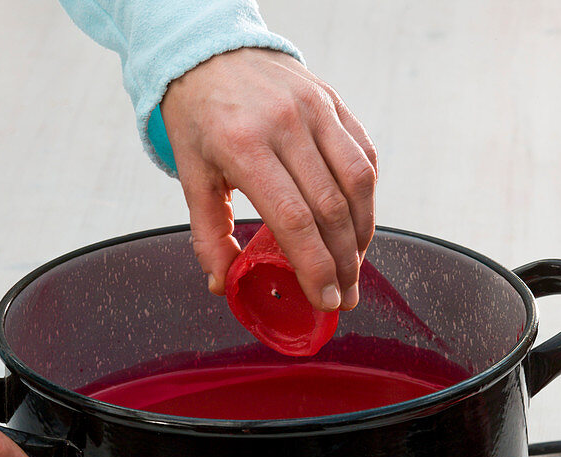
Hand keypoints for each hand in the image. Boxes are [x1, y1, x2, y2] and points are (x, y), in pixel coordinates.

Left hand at [160, 47, 377, 311]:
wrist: (211, 51)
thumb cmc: (199, 119)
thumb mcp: (192, 176)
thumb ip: (208, 235)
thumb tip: (222, 285)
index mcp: (244, 146)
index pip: (294, 220)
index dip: (316, 267)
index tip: (327, 300)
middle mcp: (286, 124)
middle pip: (332, 208)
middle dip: (344, 263)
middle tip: (346, 296)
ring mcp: (315, 109)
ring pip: (359, 182)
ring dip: (362, 235)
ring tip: (354, 267)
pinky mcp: (334, 101)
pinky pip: (364, 155)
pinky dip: (368, 197)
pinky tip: (358, 225)